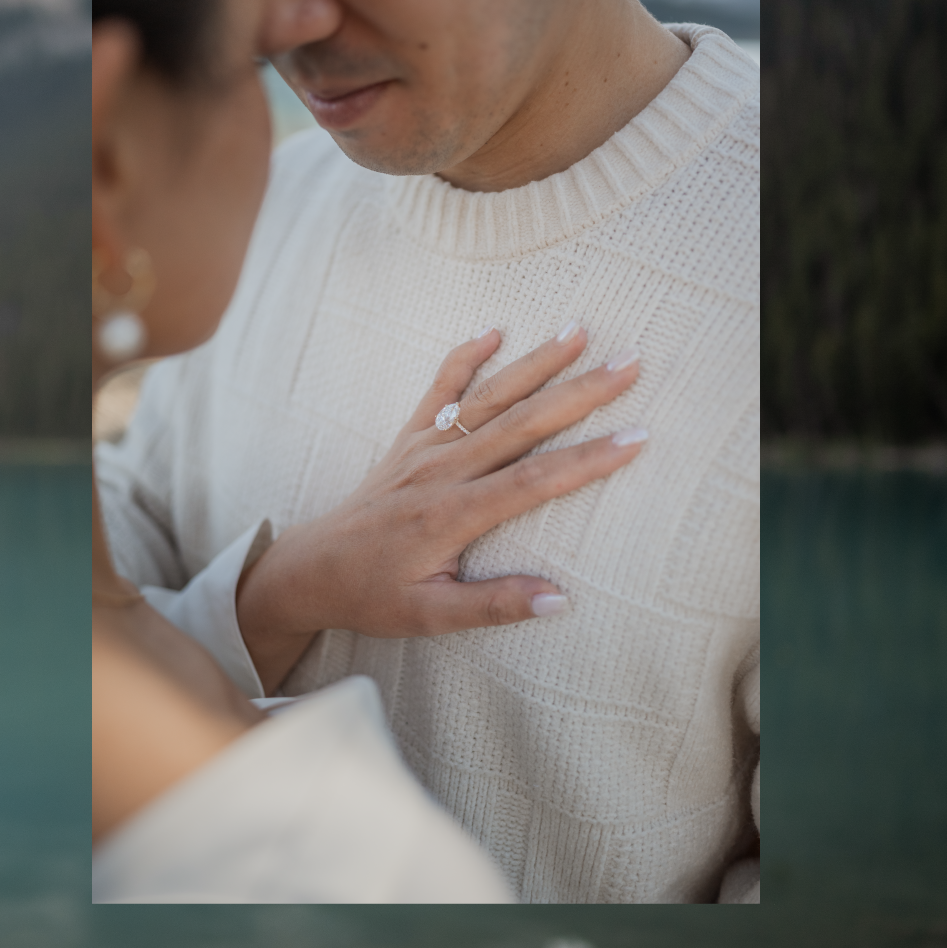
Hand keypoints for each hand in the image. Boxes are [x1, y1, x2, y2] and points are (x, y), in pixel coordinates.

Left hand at [236, 324, 643, 691]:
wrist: (312, 568)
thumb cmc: (373, 594)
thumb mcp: (429, 617)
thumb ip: (493, 605)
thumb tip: (558, 598)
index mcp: (452, 514)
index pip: (533, 480)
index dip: (587, 460)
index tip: (634, 438)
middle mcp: (441, 470)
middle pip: (522, 424)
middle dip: (580, 393)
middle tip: (628, 366)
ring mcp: (423, 448)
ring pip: (489, 397)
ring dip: (536, 363)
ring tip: (579, 331)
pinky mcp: (408, 438)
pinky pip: (439, 389)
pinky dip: (465, 357)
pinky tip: (494, 330)